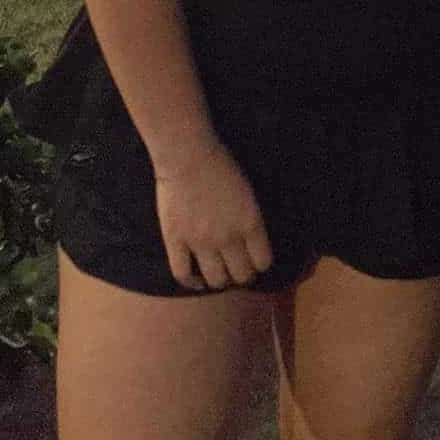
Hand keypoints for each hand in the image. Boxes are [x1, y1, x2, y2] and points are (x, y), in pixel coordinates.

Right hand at [152, 141, 273, 291]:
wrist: (187, 156)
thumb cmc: (221, 165)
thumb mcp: (248, 193)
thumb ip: (251, 219)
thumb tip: (252, 239)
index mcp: (251, 224)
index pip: (263, 262)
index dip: (260, 264)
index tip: (256, 261)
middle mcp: (229, 238)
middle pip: (241, 275)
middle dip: (242, 274)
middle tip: (237, 269)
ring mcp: (201, 243)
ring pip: (215, 280)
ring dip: (220, 280)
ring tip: (219, 274)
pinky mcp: (176, 242)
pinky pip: (182, 274)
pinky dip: (191, 283)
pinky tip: (196, 281)